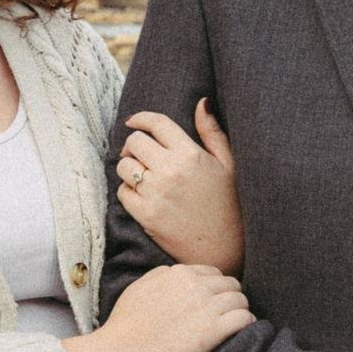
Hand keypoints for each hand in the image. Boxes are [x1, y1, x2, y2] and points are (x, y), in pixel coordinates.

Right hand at [63, 263, 253, 351]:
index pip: (212, 274)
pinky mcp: (213, 330)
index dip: (214, 290)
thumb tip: (176, 274)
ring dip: (238, 312)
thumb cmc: (124, 327)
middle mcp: (195, 285)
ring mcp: (206, 307)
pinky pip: (244, 318)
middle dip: (229, 299)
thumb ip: (161, 277)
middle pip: (230, 285)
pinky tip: (240, 333)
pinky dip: (246, 324)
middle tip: (223, 317)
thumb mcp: (138, 289)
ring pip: (240, 300)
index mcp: (178, 273)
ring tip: (232, 327)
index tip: (212, 304)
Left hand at [117, 100, 242, 272]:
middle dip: (135, 145)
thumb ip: (212, 132)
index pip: (156, 123)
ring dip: (129, 167)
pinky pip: (123, 193)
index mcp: (191, 154)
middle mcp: (171, 171)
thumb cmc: (230, 205)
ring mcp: (156, 194)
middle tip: (141, 153)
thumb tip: (201, 102)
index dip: (140, 118)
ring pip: (124, 166)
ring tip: (142, 175)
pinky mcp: (146, 215)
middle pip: (134, 142)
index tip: (134, 121)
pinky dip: (128, 191)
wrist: (224, 250)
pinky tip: (143, 195)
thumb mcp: (229, 165)